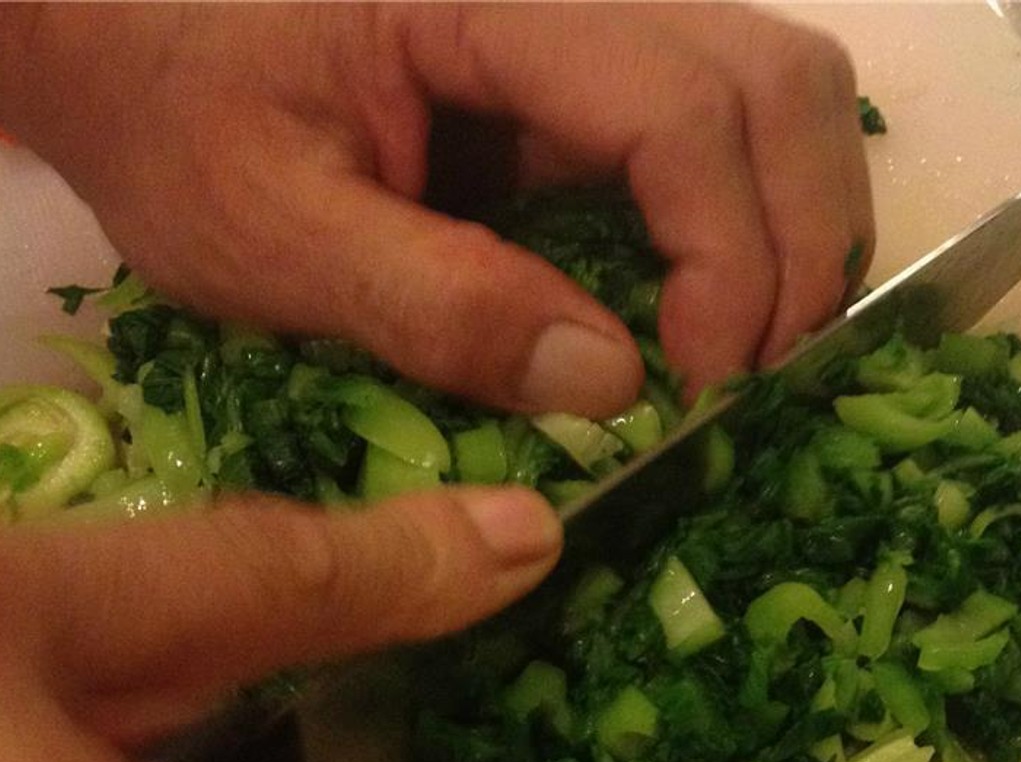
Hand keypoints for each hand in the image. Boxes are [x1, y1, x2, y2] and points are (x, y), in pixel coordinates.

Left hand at [0, 4, 873, 414]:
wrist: (138, 43)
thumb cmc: (185, 120)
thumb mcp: (274, 230)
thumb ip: (436, 303)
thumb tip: (610, 383)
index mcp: (495, 1)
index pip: (680, 105)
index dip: (724, 255)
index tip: (696, 382)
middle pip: (782, 83)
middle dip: (799, 245)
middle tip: (745, 376)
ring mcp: (603, 28)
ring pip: (788, 95)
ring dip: (801, 229)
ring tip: (745, 346)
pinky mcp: (602, 78)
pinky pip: (738, 128)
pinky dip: (761, 221)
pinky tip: (722, 300)